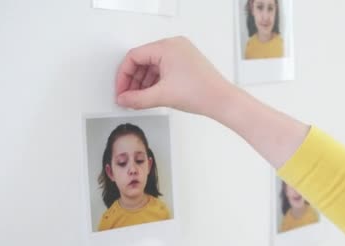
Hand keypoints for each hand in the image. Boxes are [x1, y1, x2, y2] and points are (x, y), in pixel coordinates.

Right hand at [115, 36, 233, 116]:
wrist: (223, 101)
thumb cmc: (200, 93)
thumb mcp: (162, 96)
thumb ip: (137, 99)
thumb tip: (123, 99)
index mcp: (167, 47)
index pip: (134, 56)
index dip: (124, 75)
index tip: (121, 91)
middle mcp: (174, 46)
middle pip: (143, 60)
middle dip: (134, 80)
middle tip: (128, 97)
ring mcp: (182, 54)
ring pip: (153, 66)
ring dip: (144, 83)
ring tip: (139, 99)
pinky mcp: (187, 63)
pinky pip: (164, 69)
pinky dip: (156, 82)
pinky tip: (151, 95)